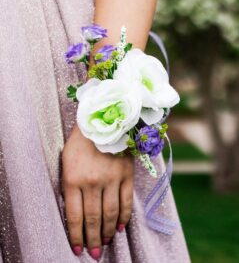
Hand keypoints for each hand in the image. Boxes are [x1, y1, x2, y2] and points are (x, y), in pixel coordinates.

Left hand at [62, 124, 133, 258]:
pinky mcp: (125, 174)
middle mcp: (92, 181)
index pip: (75, 215)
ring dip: (107, 231)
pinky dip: (123, 217)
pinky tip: (119, 228)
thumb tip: (76, 212)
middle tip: (94, 252)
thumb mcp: (66, 161)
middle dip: (92, 238)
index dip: (76, 235)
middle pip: (93, 218)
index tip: (77, 249)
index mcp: (73, 178)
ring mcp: (111, 178)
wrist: (100, 121)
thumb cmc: (79, 142)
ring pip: (110, 213)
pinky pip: (125, 201)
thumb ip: (69, 186)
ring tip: (105, 242)